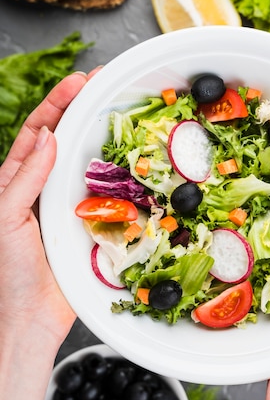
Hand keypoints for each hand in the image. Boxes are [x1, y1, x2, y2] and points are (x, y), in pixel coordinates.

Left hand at [0, 69, 97, 344]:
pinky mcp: (89, 222)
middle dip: (82, 109)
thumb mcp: (6, 218)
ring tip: (119, 114)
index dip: (56, 103)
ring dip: (101, 137)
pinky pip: (105, 192)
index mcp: (14, 181)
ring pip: (86, 162)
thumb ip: (26, 178)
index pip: (36, 131)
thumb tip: (49, 136)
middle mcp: (42, 187)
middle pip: (64, 139)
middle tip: (104, 86)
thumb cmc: (9, 273)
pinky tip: (128, 161)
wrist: (31, 317)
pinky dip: (116, 174)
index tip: (78, 82)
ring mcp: (67, 203)